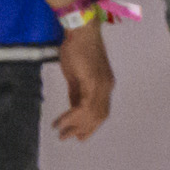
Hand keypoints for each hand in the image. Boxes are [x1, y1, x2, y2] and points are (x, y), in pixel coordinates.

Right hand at [53, 18, 115, 141]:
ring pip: (92, 114)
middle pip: (99, 116)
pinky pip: (84, 106)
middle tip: (68, 138)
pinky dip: (72, 117)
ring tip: (62, 134)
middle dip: (84, 130)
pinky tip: (61, 122)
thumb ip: (77, 92)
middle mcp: (107, 87)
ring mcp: (102, 85)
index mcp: (105, 84)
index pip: (101, 111)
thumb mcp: (76, 75)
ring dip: (76, 126)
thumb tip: (74, 107)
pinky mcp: (93, 82)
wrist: (80, 31)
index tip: (79, 135)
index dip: (91, 125)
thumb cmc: (77, 49)